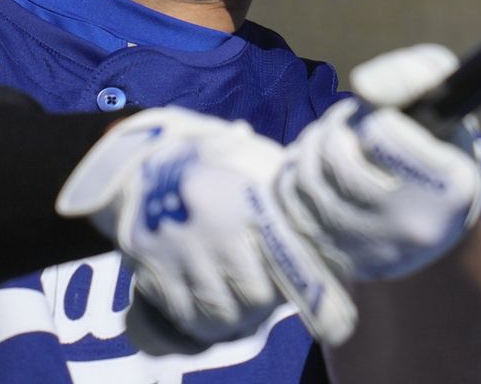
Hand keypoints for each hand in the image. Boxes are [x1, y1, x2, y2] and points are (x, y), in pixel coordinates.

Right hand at [55, 107, 357, 351]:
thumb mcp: (260, 163)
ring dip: (235, 319)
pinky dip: (200, 323)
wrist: (148, 158)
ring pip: (220, 314)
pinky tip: (208, 310)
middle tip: (267, 298)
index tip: (317, 297)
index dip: (305, 285)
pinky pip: (183, 314)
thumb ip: (292, 193)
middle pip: (255, 298)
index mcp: (252, 198)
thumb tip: (333, 227)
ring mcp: (184, 248)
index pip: (289, 260)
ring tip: (240, 308)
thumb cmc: (221, 163)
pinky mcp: (154, 264)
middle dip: (265, 306)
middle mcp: (219, 226)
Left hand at [277, 44, 480, 282]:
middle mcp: (412, 226)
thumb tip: (364, 87)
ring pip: (309, 181)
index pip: (383, 134)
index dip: (373, 116)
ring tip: (328, 137)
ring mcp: (373, 249)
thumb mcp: (448, 106)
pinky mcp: (341, 259)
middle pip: (338, 158)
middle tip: (345, 120)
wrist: (439, 232)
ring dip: (311, 145)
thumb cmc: (442, 154)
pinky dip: (294, 174)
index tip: (380, 118)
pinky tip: (312, 165)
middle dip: (334, 125)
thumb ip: (416, 74)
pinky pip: (293, 206)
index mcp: (450, 187)